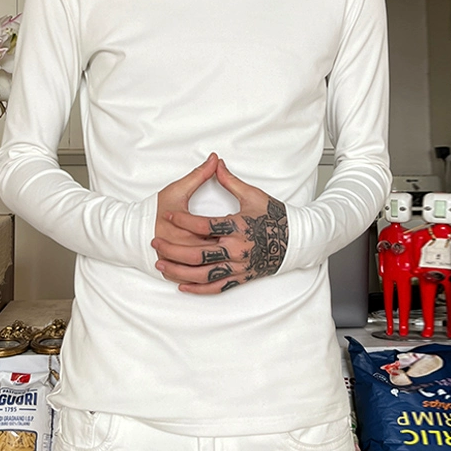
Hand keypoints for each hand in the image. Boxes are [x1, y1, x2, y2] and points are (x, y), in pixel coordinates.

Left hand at [152, 158, 288, 294]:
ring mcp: (238, 266)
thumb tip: (215, 162)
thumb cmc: (274, 216)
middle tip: (155, 241)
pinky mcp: (240, 277)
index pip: (204, 224)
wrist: (295, 241)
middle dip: (172, 248)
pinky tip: (182, 284)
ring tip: (161, 263)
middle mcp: (237, 249)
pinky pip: (215, 287)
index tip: (168, 214)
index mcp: (238, 227)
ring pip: (202, 273)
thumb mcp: (252, 195)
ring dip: (178, 270)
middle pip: (197, 253)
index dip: (183, 219)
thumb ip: (230, 180)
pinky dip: (197, 287)